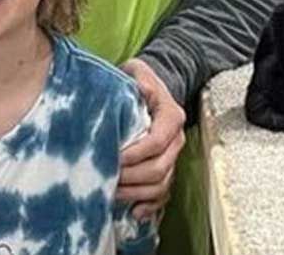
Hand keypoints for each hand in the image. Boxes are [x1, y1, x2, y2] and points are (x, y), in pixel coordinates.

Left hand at [118, 58, 185, 219]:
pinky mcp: (167, 170)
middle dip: (132, 177)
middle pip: (159, 168)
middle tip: (106, 177)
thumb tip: (138, 87)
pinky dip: (150, 206)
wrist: (150, 91)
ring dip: (136, 193)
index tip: (113, 156)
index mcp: (171, 117)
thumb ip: (137, 76)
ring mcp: (173, 157)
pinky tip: (134, 212)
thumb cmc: (139, 81)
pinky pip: (164, 195)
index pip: (157, 143)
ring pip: (161, 184)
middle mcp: (176, 140)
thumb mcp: (137, 71)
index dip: (135, 153)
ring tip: (112, 192)